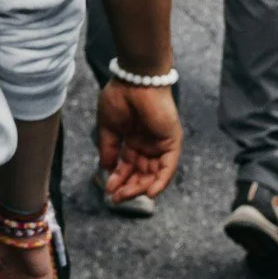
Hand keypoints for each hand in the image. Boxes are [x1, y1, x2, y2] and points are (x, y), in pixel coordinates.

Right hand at [97, 78, 183, 202]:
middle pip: (141, 173)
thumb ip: (109, 149)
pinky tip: (149, 192)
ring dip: (141, 187)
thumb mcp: (108, 127)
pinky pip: (168, 166)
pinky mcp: (172, 141)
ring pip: (154, 173)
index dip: (118, 179)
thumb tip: (106, 169)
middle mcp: (148, 144)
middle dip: (128, 187)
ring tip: (126, 196)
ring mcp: (161, 144)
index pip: (127, 166)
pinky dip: (161, 181)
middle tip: (116, 198)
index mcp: (133, 140)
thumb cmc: (119, 97)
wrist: (134, 80)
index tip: (108, 191)